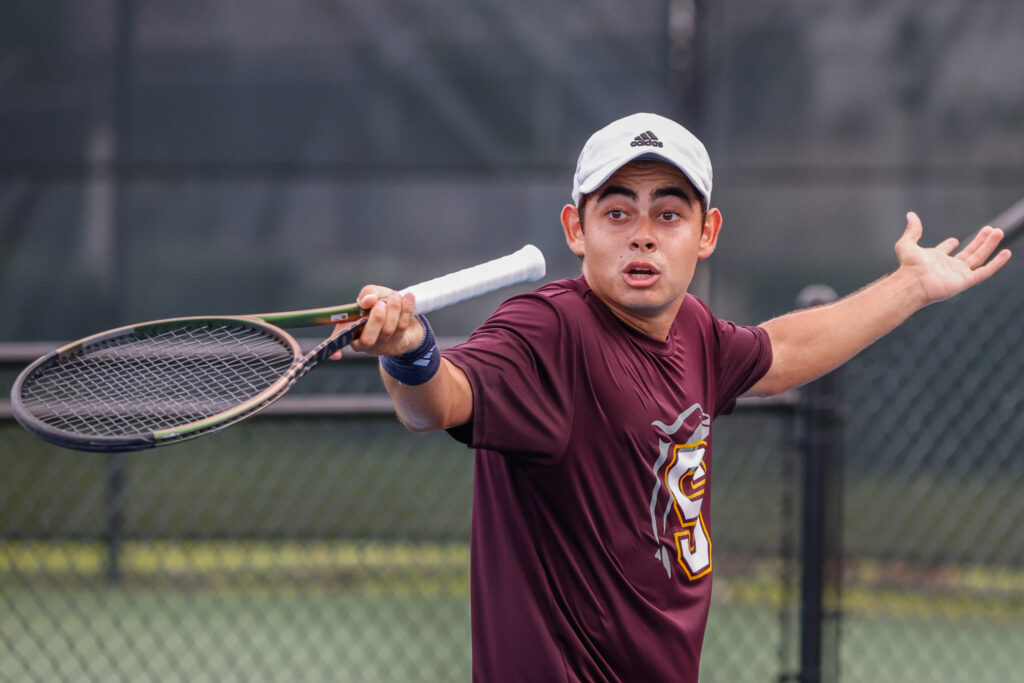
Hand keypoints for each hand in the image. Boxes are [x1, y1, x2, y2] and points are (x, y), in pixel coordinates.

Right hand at [328, 286, 422, 359]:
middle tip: (381, 304)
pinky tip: (408, 298)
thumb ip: (368, 294)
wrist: (404, 313)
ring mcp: (381, 345)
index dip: (336, 349)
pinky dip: (405, 310)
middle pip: (367, 339)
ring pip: (387, 331)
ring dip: (393, 310)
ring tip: (395, 296)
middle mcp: (363, 341)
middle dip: (376, 320)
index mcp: (350, 329)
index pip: (339, 340)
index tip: (337, 356)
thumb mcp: (373, 295)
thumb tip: (367, 301)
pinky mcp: (397, 344)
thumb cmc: (382, 304)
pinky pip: (401, 328)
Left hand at [895, 211, 1011, 304]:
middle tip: (991, 229)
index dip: (948, 245)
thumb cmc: (908, 266)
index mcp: (934, 259)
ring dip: (989, 245)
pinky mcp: (965, 281)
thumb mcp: (907, 243)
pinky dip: (996, 263)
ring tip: (999, 232)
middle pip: (968, 253)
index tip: (954, 241)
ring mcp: (958, 274)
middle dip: (980, 241)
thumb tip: (910, 214)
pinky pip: (985, 272)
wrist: (913, 281)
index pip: (944, 251)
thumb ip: (912, 230)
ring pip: (979, 258)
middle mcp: (947, 267)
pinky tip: (1006, 253)